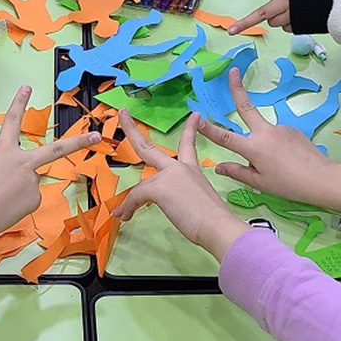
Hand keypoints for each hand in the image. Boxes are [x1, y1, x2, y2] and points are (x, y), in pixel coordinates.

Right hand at [0, 86, 99, 251]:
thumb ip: (4, 166)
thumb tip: (16, 176)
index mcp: (3, 149)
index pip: (12, 120)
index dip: (20, 102)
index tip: (27, 88)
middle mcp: (23, 161)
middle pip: (57, 149)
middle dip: (79, 141)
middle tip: (96, 135)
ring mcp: (32, 181)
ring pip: (30, 182)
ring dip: (16, 190)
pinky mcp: (35, 199)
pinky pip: (29, 199)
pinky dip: (18, 204)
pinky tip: (5, 208)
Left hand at [112, 111, 249, 260]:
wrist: (217, 226)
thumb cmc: (214, 220)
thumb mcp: (199, 200)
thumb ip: (186, 196)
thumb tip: (175, 205)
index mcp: (191, 169)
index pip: (187, 144)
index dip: (189, 129)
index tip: (194, 116)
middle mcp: (179, 168)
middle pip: (148, 147)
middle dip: (132, 129)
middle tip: (124, 114)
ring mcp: (168, 175)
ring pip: (140, 185)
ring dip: (130, 201)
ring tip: (123, 212)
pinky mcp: (159, 188)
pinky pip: (135, 197)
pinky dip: (128, 208)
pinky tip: (125, 216)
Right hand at [197, 68, 340, 213]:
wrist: (322, 178)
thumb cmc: (288, 185)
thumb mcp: (260, 183)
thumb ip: (237, 172)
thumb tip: (217, 166)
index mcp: (254, 148)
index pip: (226, 137)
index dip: (209, 129)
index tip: (197, 118)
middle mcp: (265, 133)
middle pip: (246, 107)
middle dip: (237, 88)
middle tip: (232, 71)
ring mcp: (280, 128)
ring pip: (263, 132)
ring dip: (263, 143)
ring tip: (280, 167)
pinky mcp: (292, 129)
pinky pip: (278, 136)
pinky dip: (277, 146)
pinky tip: (288, 160)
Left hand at [225, 0, 290, 33]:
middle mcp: (286, 0)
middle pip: (260, 14)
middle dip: (244, 23)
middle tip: (231, 30)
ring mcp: (292, 14)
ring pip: (273, 22)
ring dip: (275, 18)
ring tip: (289, 9)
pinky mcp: (298, 24)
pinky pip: (285, 27)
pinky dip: (287, 23)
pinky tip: (296, 15)